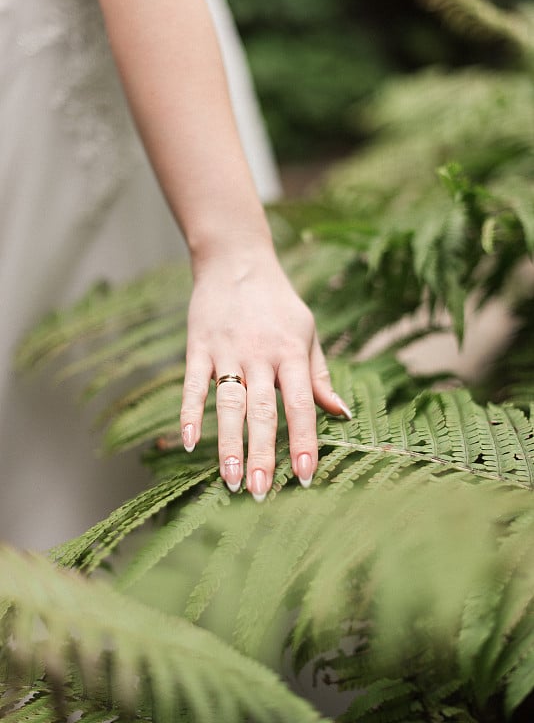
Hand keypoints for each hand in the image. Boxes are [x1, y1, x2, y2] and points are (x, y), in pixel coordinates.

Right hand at [179, 246, 351, 499]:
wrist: (236, 261)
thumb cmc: (278, 303)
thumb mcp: (307, 331)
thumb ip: (319, 374)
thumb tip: (342, 414)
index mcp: (292, 352)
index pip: (301, 404)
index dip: (303, 441)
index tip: (304, 476)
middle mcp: (261, 354)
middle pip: (263, 411)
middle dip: (262, 454)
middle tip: (260, 493)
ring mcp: (227, 350)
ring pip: (229, 403)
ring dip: (228, 444)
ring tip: (229, 480)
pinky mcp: (198, 346)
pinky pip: (193, 384)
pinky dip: (190, 413)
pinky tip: (189, 443)